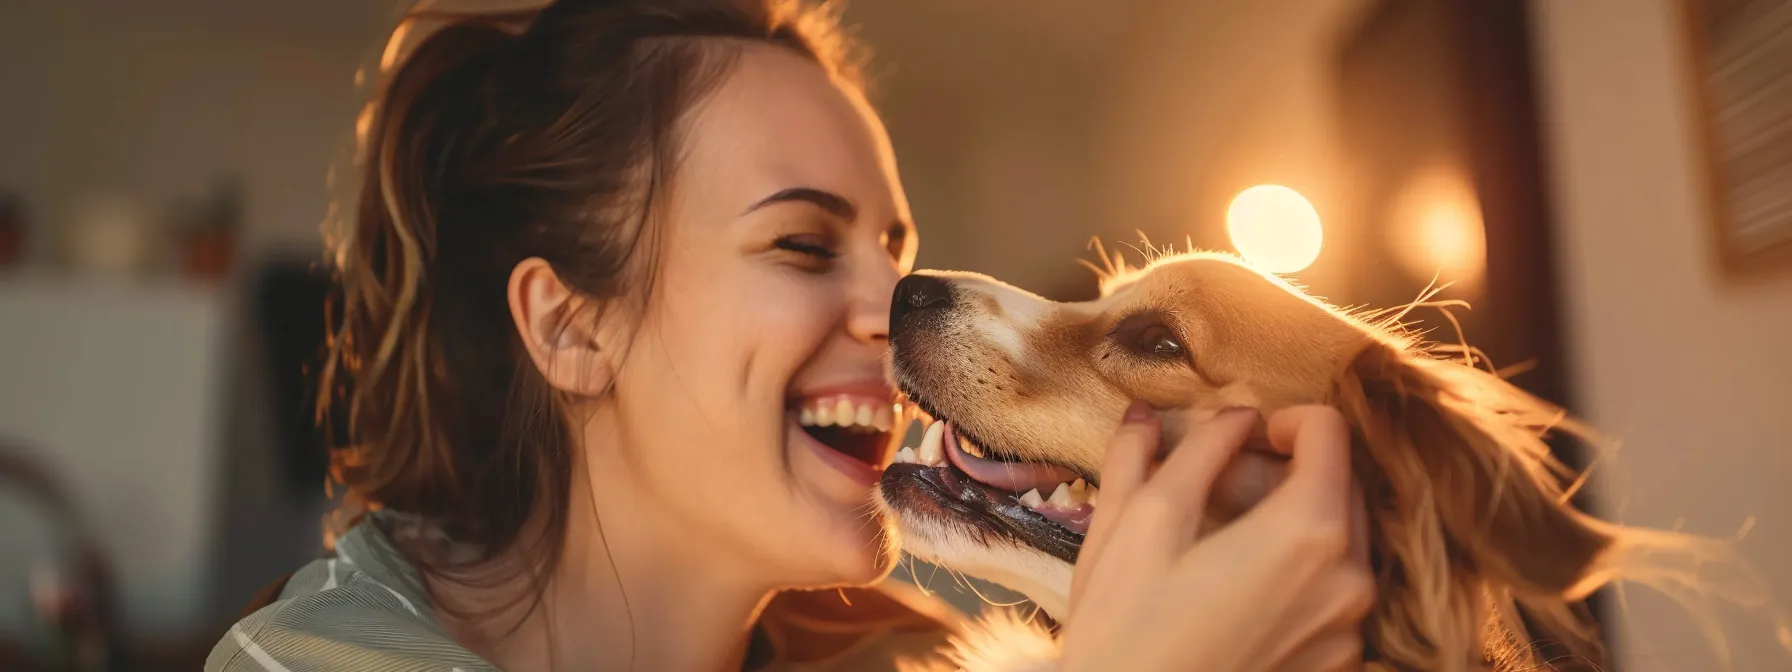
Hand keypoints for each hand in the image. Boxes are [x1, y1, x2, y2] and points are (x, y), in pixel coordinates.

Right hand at [1057, 404, 1374, 671]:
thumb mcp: (1140, 522)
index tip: (1248, 435)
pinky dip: (1299, 573)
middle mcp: (1349, 580)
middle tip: (1225, 485)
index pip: (1331, 431)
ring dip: (1296, 521)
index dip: (1287, 418)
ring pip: (1340, 541)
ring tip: (1227, 540)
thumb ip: (1189, 451)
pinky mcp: (1336, 664)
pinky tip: (1237, 589)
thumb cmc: (1128, 631)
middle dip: (1291, 470)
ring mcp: (1349, 630)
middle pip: (1342, 486)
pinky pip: (1332, 593)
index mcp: (1307, 531)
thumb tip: (1222, 414)